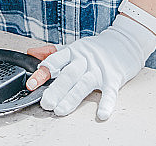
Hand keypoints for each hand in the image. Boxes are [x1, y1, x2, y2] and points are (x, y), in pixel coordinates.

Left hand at [25, 15, 155, 118]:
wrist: (125, 42)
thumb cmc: (96, 49)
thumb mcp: (74, 46)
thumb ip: (52, 52)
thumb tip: (31, 54)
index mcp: (73, 51)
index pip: (55, 61)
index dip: (42, 73)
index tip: (31, 84)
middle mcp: (85, 59)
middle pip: (68, 74)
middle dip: (56, 89)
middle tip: (45, 103)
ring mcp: (99, 69)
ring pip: (84, 84)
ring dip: (72, 98)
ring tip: (60, 110)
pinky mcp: (114, 78)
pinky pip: (110, 92)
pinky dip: (106, 103)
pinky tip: (101, 113)